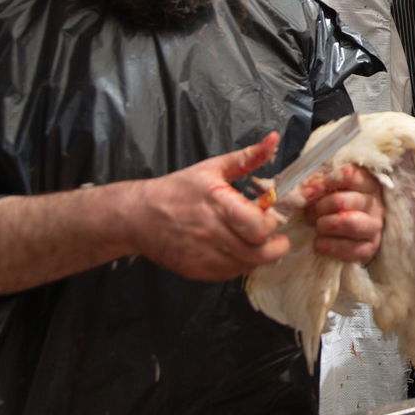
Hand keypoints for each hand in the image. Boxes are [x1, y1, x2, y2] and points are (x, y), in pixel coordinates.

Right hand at [127, 132, 291, 280]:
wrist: (138, 216)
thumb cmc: (177, 189)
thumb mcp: (212, 168)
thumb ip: (247, 157)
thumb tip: (274, 139)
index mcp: (218, 204)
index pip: (258, 226)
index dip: (272, 225)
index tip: (272, 218)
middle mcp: (212, 232)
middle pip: (258, 252)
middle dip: (275, 247)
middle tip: (276, 238)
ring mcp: (203, 255)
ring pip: (246, 266)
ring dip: (259, 258)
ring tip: (259, 245)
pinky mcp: (196, 270)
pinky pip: (229, 275)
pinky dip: (240, 266)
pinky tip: (238, 252)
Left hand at [297, 163, 383, 263]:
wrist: (343, 235)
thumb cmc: (332, 206)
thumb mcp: (327, 189)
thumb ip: (317, 184)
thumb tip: (305, 191)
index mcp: (367, 183)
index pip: (349, 176)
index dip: (324, 182)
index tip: (309, 190)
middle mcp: (375, 204)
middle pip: (341, 201)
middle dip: (319, 208)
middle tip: (309, 213)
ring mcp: (374, 227)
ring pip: (348, 222)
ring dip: (325, 225)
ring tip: (317, 226)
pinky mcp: (369, 249)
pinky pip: (349, 249)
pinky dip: (328, 246)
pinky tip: (319, 242)